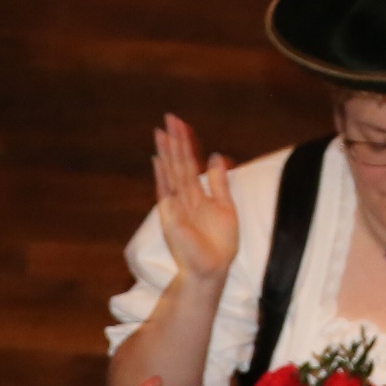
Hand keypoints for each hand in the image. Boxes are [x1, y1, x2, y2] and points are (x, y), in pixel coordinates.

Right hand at [152, 115, 239, 284]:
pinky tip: (159, 159)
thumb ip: (219, 182)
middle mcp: (184, 198)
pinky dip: (163, 176)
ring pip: (172, 173)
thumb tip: (215, 155)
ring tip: (161, 131)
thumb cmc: (220, 244)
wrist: (213, 269)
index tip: (183, 125)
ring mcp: (176, 206)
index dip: (188, 144)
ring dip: (167, 152)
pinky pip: (166, 192)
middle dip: (175, 141)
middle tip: (170, 117)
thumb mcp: (226, 206)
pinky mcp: (171, 217)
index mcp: (197, 195)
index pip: (191, 164)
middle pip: (179, 163)